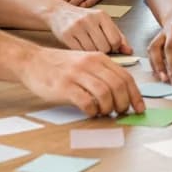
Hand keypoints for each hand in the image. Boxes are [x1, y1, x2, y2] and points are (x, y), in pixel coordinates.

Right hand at [16, 47, 144, 116]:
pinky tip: (90, 112)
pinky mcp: (64, 86)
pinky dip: (92, 110)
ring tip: (105, 112)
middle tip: (121, 112)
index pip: (125, 77)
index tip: (139, 108)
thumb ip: (102, 73)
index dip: (135, 95)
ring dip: (109, 108)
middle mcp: (90, 64)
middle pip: (118, 85)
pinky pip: (86, 101)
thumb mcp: (85, 62)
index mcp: (99, 58)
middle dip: (124, 103)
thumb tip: (123, 94)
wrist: (32, 61)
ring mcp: (77, 74)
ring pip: (105, 93)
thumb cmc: (60, 65)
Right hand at [46, 5, 131, 53]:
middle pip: (104, 47)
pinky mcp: (66, 34)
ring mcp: (77, 27)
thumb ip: (117, 36)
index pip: (116, 40)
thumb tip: (129, 51)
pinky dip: (82, 53)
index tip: (111, 48)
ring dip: (93, 53)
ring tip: (90, 46)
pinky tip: (81, 47)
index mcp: (102, 15)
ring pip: (92, 51)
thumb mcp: (102, 23)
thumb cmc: (84, 19)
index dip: (115, 48)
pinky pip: (80, 51)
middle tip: (99, 48)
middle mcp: (90, 19)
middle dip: (104, 51)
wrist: (59, 13)